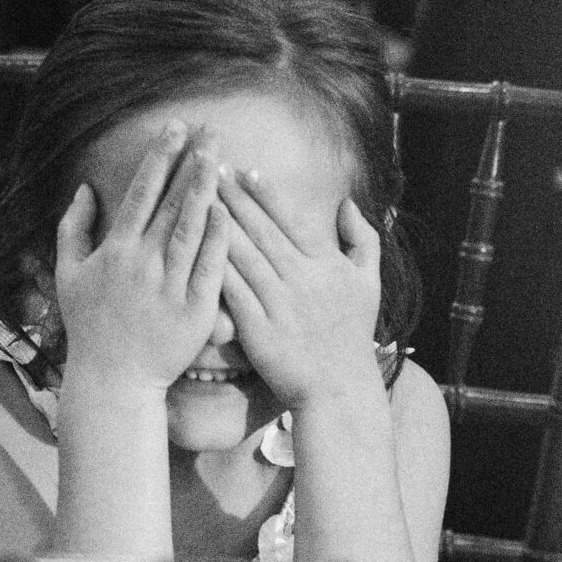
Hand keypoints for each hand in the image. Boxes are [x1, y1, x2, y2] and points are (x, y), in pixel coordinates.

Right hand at [54, 123, 230, 392]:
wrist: (113, 380)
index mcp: (115, 251)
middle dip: (191, 162)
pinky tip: (228, 212)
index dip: (159, 158)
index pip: (141, 193)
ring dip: (206, 191)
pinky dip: (218, 239)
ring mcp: (169, 286)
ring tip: (221, 159)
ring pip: (191, 229)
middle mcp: (142, 264)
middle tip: (212, 130)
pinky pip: (209, 267)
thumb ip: (73, 229)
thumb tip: (85, 189)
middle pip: (171, 203)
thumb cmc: (89, 326)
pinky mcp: (194, 310)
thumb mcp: (68, 275)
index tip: (175, 127)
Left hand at [216, 170, 384, 413]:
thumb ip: (363, 240)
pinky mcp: (258, 330)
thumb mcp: (369, 284)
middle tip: (209, 170)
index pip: (291, 219)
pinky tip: (192, 250)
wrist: (338, 391)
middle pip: (261, 230)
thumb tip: (346, 202)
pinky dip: (214, 268)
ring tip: (196, 200)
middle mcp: (302, 279)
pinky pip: (232, 292)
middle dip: (234, 198)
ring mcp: (279, 304)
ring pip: (243, 255)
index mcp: (326, 264)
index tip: (245, 170)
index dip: (266, 194)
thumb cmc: (352, 336)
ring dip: (218, 225)